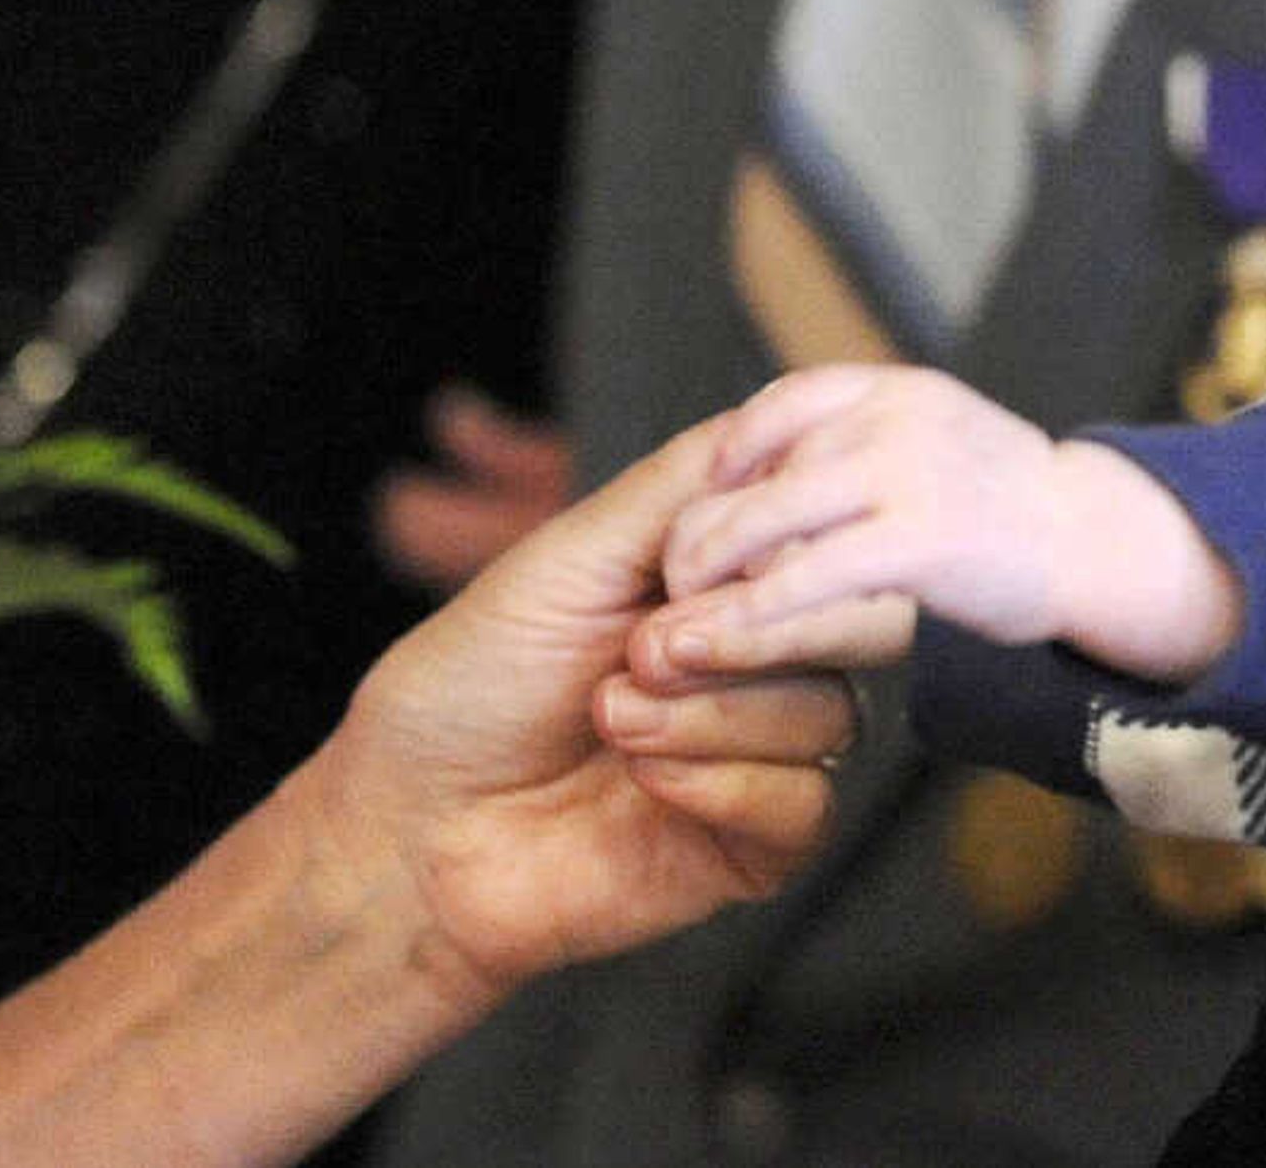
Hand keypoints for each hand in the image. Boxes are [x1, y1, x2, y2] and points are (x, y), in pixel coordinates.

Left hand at [313, 420, 853, 1009]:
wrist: (410, 829)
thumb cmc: (471, 685)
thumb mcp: (570, 555)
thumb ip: (679, 489)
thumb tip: (770, 420)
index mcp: (721, 582)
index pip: (820, 539)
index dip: (781, 543)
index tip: (690, 566)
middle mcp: (756, 660)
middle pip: (855, 623)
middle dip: (751, 630)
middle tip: (647, 648)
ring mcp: (760, 753)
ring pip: (828, 714)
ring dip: (713, 714)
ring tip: (614, 717)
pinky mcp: (754, 846)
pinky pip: (804, 803)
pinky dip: (721, 783)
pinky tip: (644, 780)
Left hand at [650, 366, 1240, 684]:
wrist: (1109, 541)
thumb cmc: (1018, 505)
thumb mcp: (940, 441)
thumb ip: (865, 447)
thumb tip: (767, 475)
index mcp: (900, 391)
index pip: (786, 404)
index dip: (733, 453)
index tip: (705, 502)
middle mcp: (898, 416)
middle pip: (767, 459)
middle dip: (710, 519)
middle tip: (676, 572)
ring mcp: (910, 471)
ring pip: (776, 511)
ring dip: (717, 561)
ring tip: (682, 609)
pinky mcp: (921, 540)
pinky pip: (813, 571)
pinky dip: (758, 603)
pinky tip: (727, 635)